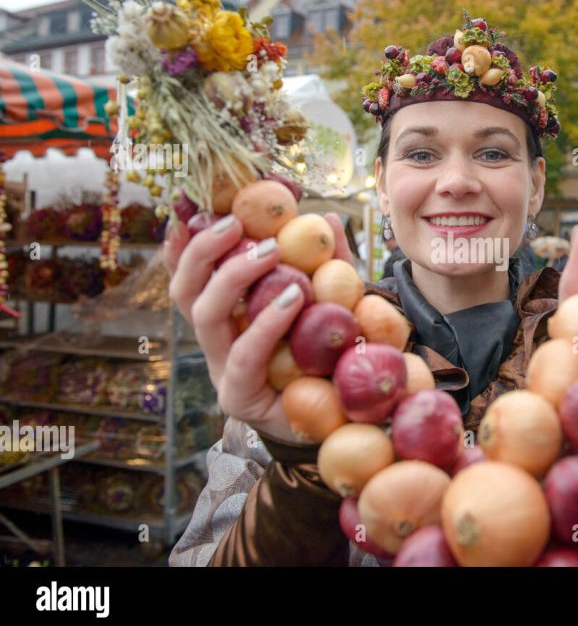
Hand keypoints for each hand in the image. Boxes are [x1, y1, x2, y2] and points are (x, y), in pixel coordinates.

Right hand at [165, 211, 353, 442]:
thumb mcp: (334, 301)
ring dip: (233, 277)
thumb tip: (330, 218)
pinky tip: (293, 298)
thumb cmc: (332, 354)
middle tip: (236, 223)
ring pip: (205, 317)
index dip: (184, 244)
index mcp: (228, 314)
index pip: (192, 275)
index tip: (192, 209)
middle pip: (185, 290)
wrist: (345, 416)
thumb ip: (330, 264)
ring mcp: (222, 369)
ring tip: (270, 252)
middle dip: (203, 251)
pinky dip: (266, 322)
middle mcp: (216, 340)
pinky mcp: (239, 396)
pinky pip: (243, 355)